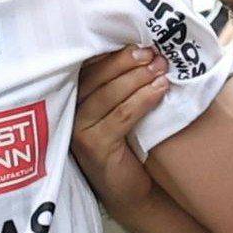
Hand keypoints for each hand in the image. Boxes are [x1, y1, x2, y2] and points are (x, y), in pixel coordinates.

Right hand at [69, 46, 174, 204]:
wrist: (131, 191)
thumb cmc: (129, 146)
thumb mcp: (122, 109)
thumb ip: (123, 85)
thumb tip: (147, 50)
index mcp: (75, 98)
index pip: (90, 67)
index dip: (115, 53)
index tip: (142, 41)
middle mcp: (71, 112)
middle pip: (97, 78)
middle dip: (127, 62)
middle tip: (153, 53)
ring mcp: (79, 131)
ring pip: (109, 95)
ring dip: (137, 78)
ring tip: (161, 69)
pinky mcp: (94, 147)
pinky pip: (120, 116)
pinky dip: (142, 100)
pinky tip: (159, 90)